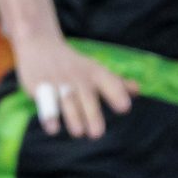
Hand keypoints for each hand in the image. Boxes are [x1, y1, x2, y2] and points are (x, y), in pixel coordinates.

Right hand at [16, 32, 133, 138]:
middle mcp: (78, 77)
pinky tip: (53, 128)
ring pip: (67, 100)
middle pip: (87, 96)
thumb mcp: (94, 69)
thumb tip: (138, 90)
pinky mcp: (39, 86)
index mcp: (95, 73)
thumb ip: (116, 83)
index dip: (116, 94)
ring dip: (73, 116)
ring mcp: (58, 81)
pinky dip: (49, 115)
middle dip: (92, 114)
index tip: (124, 107)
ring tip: (78, 132)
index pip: (109, 82)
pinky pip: (45, 101)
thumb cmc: (72, 63)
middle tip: (97, 134)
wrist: (39, 43)